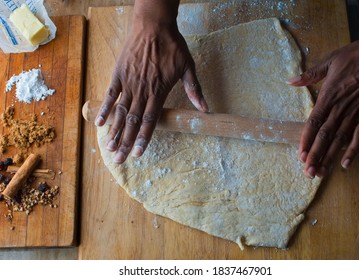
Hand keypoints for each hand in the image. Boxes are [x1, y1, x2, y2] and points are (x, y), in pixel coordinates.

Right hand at [95, 0, 207, 163]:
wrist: (154, 24)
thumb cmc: (172, 45)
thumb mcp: (188, 66)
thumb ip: (194, 89)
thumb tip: (205, 109)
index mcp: (158, 91)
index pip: (150, 121)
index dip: (144, 138)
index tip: (139, 153)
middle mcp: (142, 90)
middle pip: (133, 121)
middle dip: (126, 142)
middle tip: (120, 159)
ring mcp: (128, 82)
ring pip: (121, 111)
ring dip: (115, 131)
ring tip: (109, 147)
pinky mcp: (119, 73)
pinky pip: (110, 94)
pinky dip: (106, 108)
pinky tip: (100, 123)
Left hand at [288, 34, 358, 177]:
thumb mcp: (331, 60)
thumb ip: (310, 74)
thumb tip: (290, 81)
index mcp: (328, 96)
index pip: (313, 123)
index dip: (306, 141)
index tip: (300, 155)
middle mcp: (340, 109)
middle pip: (324, 137)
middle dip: (315, 156)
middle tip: (308, 172)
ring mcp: (356, 114)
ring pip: (339, 140)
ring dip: (329, 157)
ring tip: (321, 173)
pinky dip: (353, 150)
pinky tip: (345, 164)